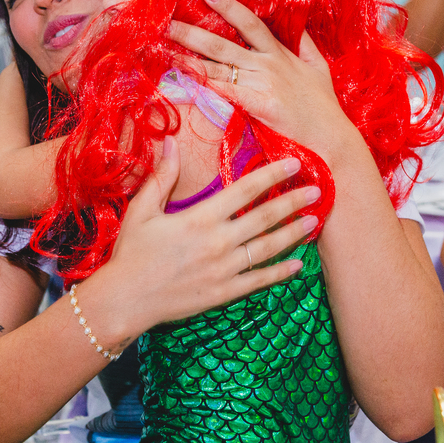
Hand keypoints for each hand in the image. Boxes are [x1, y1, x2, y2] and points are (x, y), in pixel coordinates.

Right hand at [88, 135, 316, 336]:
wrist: (125, 300)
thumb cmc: (131, 253)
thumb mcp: (141, 210)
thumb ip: (163, 176)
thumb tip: (173, 143)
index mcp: (200, 218)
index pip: (245, 189)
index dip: (272, 175)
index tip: (294, 164)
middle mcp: (218, 242)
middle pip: (265, 217)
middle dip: (294, 202)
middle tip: (318, 191)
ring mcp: (223, 269)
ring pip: (268, 248)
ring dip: (293, 234)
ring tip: (314, 222)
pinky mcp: (223, 293)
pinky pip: (258, 281)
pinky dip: (280, 273)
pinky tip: (298, 265)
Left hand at [167, 0, 357, 160]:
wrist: (332, 135)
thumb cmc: (322, 104)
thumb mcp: (317, 66)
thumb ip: (303, 43)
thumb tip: (295, 23)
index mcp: (278, 53)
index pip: (250, 23)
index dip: (228, 6)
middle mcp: (267, 65)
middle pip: (223, 44)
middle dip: (193, 33)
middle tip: (167, 22)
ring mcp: (262, 85)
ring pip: (218, 68)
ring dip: (189, 59)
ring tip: (166, 50)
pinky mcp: (260, 106)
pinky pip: (226, 93)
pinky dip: (205, 86)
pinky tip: (186, 80)